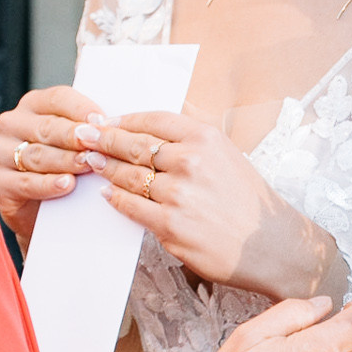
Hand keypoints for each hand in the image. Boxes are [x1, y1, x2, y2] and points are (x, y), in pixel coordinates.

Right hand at [0, 85, 105, 248]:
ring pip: (37, 154)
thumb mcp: (75, 140)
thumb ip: (89, 124)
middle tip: (97, 144)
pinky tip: (67, 185)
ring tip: (88, 165)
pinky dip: (48, 184)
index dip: (81, 109)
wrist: (46, 210)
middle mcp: (11, 124)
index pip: (57, 98)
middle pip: (47, 127)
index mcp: (32, 104)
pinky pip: (25, 182)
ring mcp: (0, 153)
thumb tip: (113, 118)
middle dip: (75, 137)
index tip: (103, 121)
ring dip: (65, 160)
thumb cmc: (67, 165)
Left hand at [90, 111, 348, 301]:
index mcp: (205, 138)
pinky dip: (115, 198)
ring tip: (90, 161)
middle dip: (104, 139)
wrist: (269, 244)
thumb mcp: (229, 152)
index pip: (153, 120)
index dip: (124, 118)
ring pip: (129, 175)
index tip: (105, 119)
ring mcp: (179, 195)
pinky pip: (132, 208)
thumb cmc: (249, 199)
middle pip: (134, 145)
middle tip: (82, 135)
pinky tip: (107, 193)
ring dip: (104, 167)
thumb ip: (198, 130)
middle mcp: (190, 161)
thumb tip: (173, 108)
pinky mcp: (171, 227)